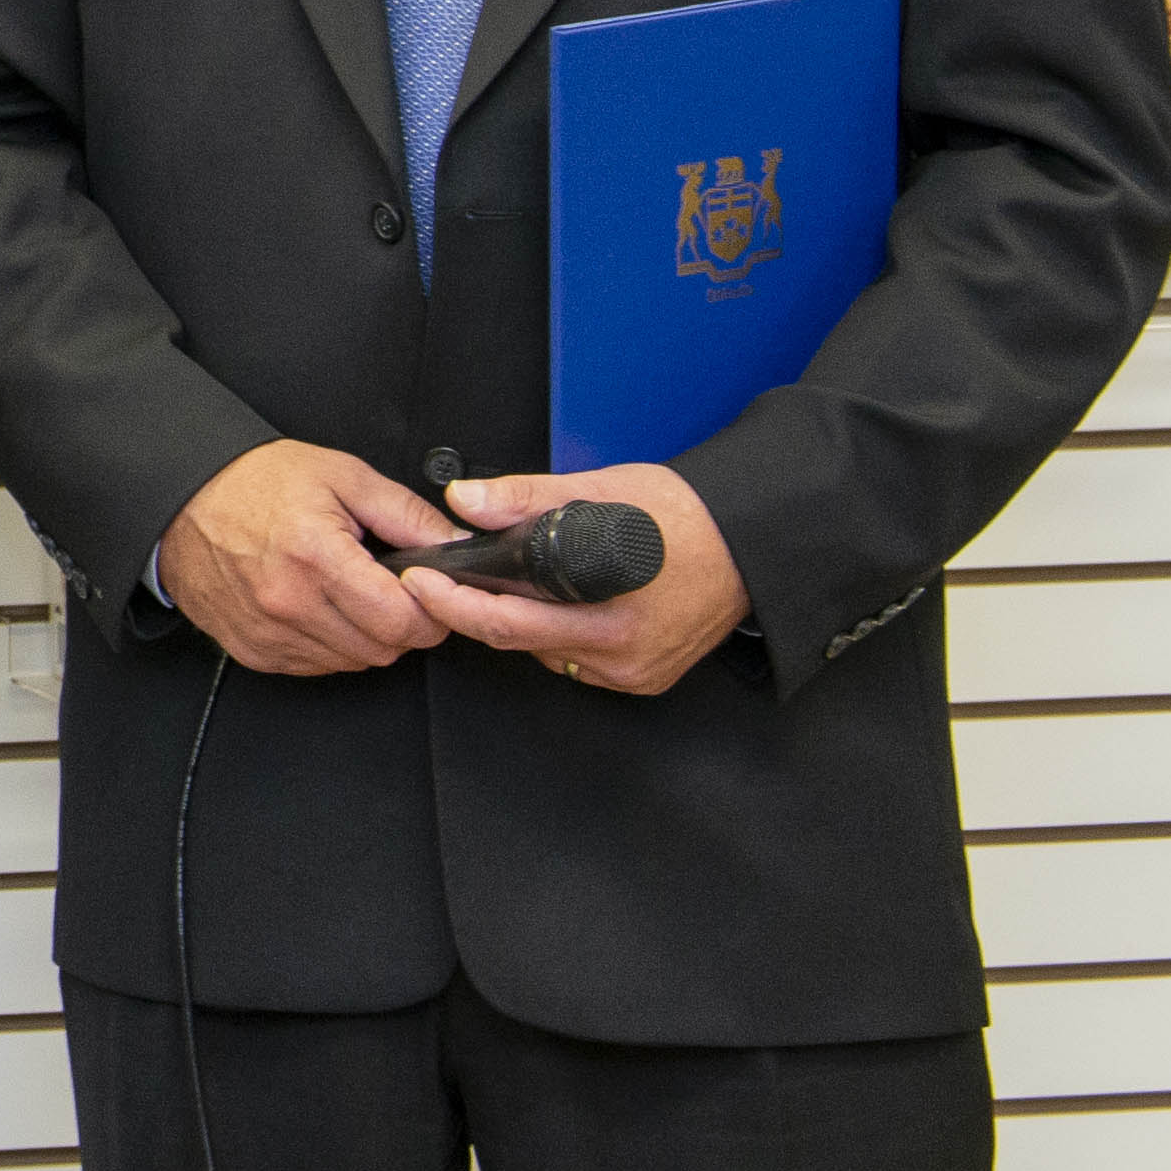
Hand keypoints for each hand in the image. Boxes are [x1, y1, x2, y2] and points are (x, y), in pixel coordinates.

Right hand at [155, 438, 465, 676]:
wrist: (180, 498)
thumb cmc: (253, 481)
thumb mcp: (341, 476)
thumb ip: (405, 513)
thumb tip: (454, 543)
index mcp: (316, 555)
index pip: (403, 620)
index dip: (430, 610)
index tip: (424, 590)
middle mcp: (289, 602)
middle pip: (385, 648)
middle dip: (400, 623)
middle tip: (386, 587)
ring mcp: (269, 632)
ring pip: (354, 662)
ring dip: (365, 635)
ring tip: (346, 592)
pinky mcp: (254, 650)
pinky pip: (316, 666)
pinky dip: (329, 644)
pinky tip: (317, 607)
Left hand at [407, 463, 751, 698]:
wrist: (749, 543)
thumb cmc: (684, 516)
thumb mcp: (600, 490)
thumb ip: (526, 497)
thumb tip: (467, 501)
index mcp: (612, 611)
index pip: (509, 621)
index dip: (454, 603)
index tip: (421, 582)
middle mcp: (623, 652)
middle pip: (521, 640)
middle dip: (475, 610)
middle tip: (444, 582)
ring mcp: (634, 671)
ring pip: (546, 653)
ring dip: (521, 622)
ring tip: (516, 582)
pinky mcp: (644, 680)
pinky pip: (576, 663)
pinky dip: (556, 635)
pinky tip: (562, 605)